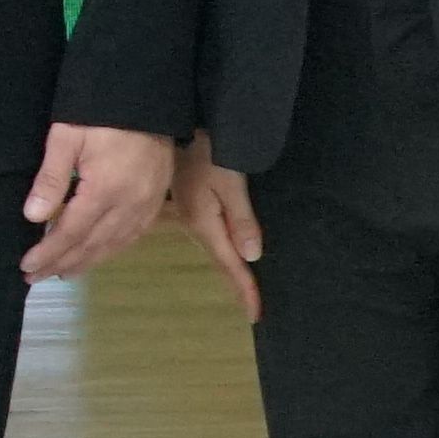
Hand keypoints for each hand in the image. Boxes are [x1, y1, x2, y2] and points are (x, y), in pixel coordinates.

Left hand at [20, 121, 172, 281]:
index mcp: (105, 191)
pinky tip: (100, 253)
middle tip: (36, 277)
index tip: (27, 267)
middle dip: (62, 263)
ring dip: (87, 261)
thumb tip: (34, 217)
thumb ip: (52, 178)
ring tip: (64, 272)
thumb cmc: (101, 110)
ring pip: (114, 244)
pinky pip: (134, 234)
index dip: (48, 252)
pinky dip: (113, 249)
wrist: (148, 93)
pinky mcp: (158, 198)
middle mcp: (129, 205)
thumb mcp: (67, 136)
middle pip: (92, 245)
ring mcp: (147, 203)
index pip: (71, 233)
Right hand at [182, 150, 263, 323]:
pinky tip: (226, 251)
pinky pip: (211, 235)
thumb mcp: (230, 182)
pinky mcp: (192, 202)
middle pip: (221, 261)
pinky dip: (223, 250)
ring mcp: (191, 213)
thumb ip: (242, 219)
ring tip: (243, 287)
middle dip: (237, 284)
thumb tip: (253, 257)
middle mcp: (195, 224)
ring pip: (215, 249)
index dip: (245, 289)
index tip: (256, 315)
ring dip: (230, 269)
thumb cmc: (209, 149)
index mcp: (204, 223)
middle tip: (253, 308)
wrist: (182, 122)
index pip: (230, 264)